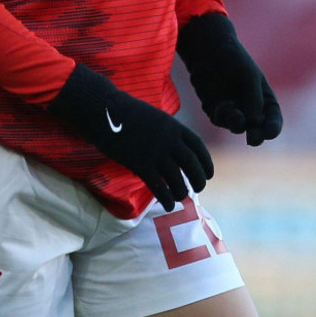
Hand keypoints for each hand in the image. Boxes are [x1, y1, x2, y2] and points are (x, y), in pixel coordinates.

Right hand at [48, 63, 212, 210]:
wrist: (105, 111)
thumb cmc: (128, 114)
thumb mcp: (156, 118)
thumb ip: (169, 133)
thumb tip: (178, 150)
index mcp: (174, 126)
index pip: (198, 147)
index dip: (206, 163)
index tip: (209, 174)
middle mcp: (169, 140)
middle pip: (192, 165)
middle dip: (198, 180)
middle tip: (198, 188)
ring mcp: (155, 153)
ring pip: (177, 179)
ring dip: (182, 192)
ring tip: (181, 197)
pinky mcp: (140, 164)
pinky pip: (159, 187)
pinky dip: (166, 199)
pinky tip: (168, 205)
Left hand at [177, 13, 282, 145]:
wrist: (208, 50)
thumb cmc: (234, 59)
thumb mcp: (249, 76)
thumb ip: (254, 99)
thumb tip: (254, 122)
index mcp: (265, 99)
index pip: (273, 119)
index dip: (273, 128)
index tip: (270, 132)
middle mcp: (250, 108)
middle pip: (256, 129)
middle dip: (256, 136)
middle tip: (253, 140)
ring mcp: (233, 110)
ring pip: (237, 127)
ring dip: (236, 123)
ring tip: (235, 114)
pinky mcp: (216, 110)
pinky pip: (220, 120)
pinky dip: (222, 116)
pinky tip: (222, 106)